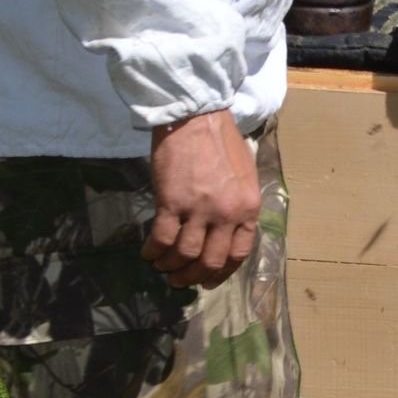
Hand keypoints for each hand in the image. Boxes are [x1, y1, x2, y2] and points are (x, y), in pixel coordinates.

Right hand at [143, 110, 259, 289]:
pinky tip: (148, 252)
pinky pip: (161, 239)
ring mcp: (199, 208)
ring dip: (170, 266)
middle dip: (193, 276)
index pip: (238, 254)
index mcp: (248, 207)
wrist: (197, 117)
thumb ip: (238, 207)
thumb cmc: (221, 143)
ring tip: (162, 266)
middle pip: (210, 261)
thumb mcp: (244, 177)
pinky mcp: (171, 202)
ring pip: (184, 255)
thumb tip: (225, 235)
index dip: (221, 273)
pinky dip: (153, 251)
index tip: (207, 280)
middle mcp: (227, 213)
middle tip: (179, 279)